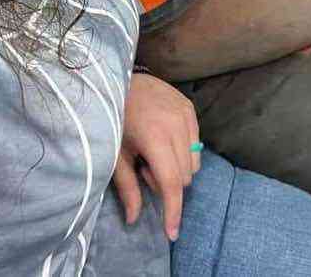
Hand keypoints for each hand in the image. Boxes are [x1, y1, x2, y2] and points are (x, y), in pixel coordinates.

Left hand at [113, 73, 201, 241]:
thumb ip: (127, 187)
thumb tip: (133, 218)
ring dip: (177, 168)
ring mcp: (185, 114)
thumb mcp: (115, 155)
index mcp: (154, 138)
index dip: (173, 209)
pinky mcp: (190, 107)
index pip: (172, 182)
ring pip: (194, 161)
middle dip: (167, 182)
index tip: (172, 231)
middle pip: (185, 175)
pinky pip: (196, 143)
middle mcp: (175, 125)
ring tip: (154, 153)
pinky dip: (184, 152)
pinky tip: (164, 140)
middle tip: (144, 168)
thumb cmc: (113, 119)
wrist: (119, 80)